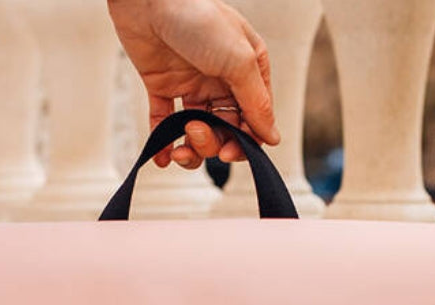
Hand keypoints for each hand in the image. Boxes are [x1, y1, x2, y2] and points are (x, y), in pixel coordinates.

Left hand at [108, 0, 277, 168]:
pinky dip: (163, 142)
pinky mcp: (163, 86)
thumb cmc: (198, 17)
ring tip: (178, 148)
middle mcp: (222, 79)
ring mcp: (192, 84)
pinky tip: (162, 157)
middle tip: (197, 135)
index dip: (244, 142)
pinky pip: (165, 123)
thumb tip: (272, 138)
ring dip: (190, 148)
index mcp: (248, 70)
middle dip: (213, 143)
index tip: (230, 151)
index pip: (254, 120)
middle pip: (225, 129)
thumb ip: (256, 102)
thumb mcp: (239, 60)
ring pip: (197, 131)